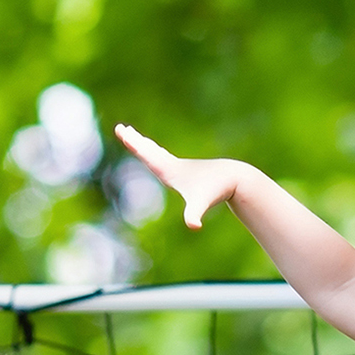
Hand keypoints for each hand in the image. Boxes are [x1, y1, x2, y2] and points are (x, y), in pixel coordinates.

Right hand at [114, 124, 244, 229]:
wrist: (234, 177)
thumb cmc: (216, 190)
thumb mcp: (201, 203)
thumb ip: (194, 214)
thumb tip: (194, 226)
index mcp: (170, 169)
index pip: (147, 155)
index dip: (134, 144)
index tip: (122, 131)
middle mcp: (172, 165)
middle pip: (149, 150)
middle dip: (134, 141)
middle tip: (120, 128)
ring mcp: (179, 167)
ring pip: (156, 153)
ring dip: (144, 145)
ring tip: (132, 135)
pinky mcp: (186, 171)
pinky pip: (165, 159)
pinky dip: (155, 153)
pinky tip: (155, 152)